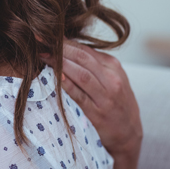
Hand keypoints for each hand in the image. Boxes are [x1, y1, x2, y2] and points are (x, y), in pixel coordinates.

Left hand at [41, 39, 142, 168]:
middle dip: (59, 47)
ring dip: (60, 63)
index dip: (64, 41)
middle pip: (82, 57)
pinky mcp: (98, 113)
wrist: (129, 134)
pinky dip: (67, 85)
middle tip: (40, 39)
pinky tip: (55, 77)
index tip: (46, 34)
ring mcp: (106, 96)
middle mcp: (111, 78)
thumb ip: (92, 65)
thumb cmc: (116, 103)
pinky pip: (80, 95)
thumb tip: (63, 48)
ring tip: (43, 55)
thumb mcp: (111, 79)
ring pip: (81, 73)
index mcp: (113, 66)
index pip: (85, 49)